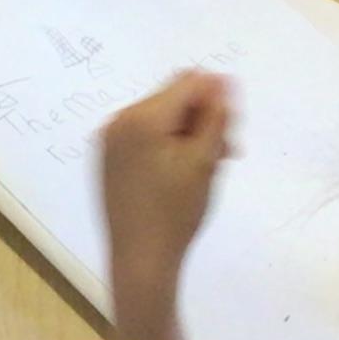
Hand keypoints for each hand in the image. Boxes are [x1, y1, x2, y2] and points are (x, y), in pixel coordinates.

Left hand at [101, 71, 232, 305]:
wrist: (140, 259)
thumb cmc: (176, 213)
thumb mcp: (204, 161)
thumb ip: (214, 115)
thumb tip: (221, 79)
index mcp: (141, 117)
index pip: (189, 83)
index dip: (216, 101)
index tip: (230, 135)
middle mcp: (119, 120)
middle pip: (174, 99)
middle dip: (203, 120)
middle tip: (224, 156)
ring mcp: (109, 140)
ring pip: (161, 118)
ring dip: (188, 134)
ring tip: (204, 169)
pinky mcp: (108, 158)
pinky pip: (144, 136)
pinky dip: (167, 145)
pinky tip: (180, 174)